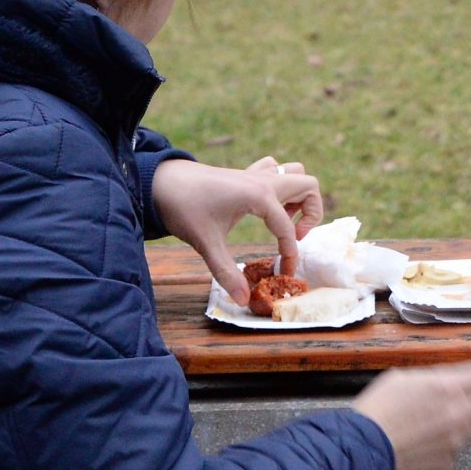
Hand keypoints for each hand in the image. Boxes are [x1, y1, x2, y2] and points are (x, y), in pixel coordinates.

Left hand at [150, 155, 322, 306]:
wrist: (161, 181)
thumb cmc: (184, 209)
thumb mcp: (206, 244)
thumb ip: (227, 273)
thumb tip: (243, 299)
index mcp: (259, 196)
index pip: (288, 228)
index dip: (291, 253)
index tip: (285, 271)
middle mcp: (263, 181)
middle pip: (309, 186)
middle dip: (310, 214)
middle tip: (293, 236)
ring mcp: (255, 174)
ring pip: (295, 173)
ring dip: (297, 196)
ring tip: (282, 219)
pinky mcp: (246, 173)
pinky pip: (275, 170)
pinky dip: (280, 184)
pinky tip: (264, 206)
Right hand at [351, 360, 470, 469]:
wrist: (363, 451)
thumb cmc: (377, 409)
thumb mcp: (401, 379)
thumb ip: (432, 378)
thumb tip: (449, 380)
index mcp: (447, 388)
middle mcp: (458, 415)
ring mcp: (455, 443)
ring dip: (470, 422)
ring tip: (447, 422)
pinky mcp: (446, 464)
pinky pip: (456, 451)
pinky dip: (447, 445)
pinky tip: (427, 443)